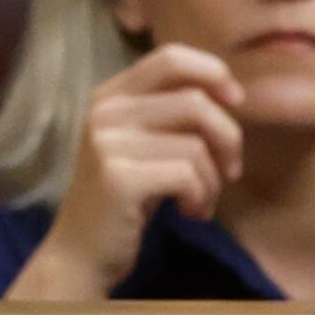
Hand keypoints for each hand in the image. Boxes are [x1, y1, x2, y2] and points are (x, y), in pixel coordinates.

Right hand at [6, 45, 245, 300]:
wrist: (78, 256)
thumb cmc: (121, 203)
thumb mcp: (142, 146)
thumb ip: (171, 114)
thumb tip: (232, 94)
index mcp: (110, 96)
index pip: (172, 57)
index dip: (213, 73)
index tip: (235, 103)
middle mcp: (105, 112)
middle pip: (195, 100)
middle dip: (228, 137)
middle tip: (230, 171)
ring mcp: (108, 143)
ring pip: (196, 143)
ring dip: (214, 179)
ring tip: (202, 202)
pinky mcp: (119, 178)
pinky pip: (187, 174)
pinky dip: (201, 197)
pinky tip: (190, 213)